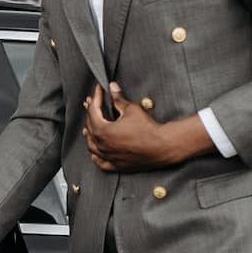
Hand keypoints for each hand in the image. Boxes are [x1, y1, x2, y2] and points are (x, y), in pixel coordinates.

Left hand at [83, 83, 208, 171]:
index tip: (99, 90)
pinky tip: (94, 154)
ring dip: (90, 135)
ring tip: (89, 128)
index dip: (96, 98)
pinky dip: (96, 156)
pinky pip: (101, 162)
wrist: (163, 146)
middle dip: (91, 113)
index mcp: (103, 131)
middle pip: (90, 127)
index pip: (93, 111)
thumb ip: (119, 99)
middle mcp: (102, 145)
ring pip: (92, 146)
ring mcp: (108, 157)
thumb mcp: (132, 109)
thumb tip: (113, 87)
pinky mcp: (117, 165)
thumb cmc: (148, 129)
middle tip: (93, 103)